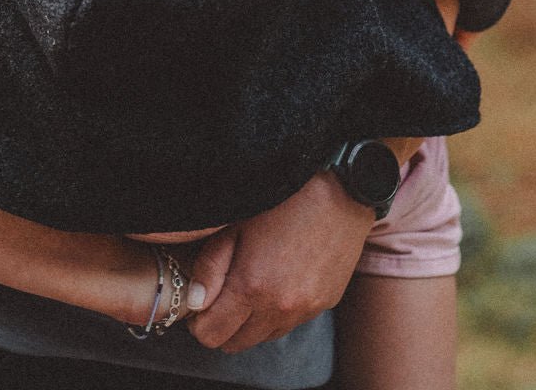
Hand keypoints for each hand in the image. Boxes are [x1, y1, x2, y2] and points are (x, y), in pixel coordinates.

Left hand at [187, 172, 373, 353]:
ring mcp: (304, 310)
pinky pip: (289, 323)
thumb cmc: (284, 199)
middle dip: (222, 324)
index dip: (198, 322)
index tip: (200, 302)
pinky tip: (278, 279)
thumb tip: (196, 302)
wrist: (340, 191)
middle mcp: (280, 307)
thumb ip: (210, 267)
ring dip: (250, 321)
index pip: (211, 335)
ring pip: (263, 337)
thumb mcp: (235, 224)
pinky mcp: (323, 305)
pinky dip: (276, 312)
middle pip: (235, 344)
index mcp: (252, 286)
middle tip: (221, 293)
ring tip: (251, 283)